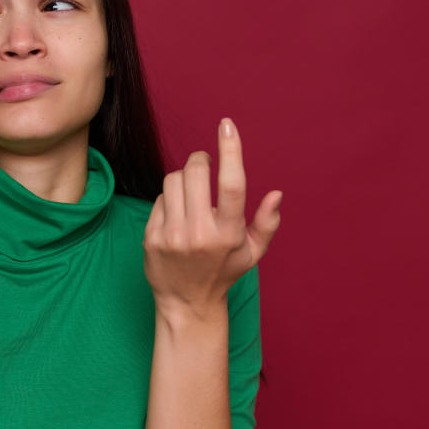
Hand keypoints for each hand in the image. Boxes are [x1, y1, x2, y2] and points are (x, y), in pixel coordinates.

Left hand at [143, 117, 281, 317]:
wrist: (186, 303)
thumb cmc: (223, 272)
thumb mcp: (252, 253)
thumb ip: (267, 223)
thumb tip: (276, 194)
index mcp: (229, 234)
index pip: (232, 184)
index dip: (230, 150)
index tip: (226, 125)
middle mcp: (200, 234)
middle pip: (195, 172)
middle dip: (200, 160)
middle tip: (204, 163)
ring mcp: (173, 236)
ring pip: (173, 180)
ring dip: (183, 177)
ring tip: (191, 192)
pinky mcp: (152, 238)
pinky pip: (159, 198)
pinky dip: (170, 198)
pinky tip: (176, 212)